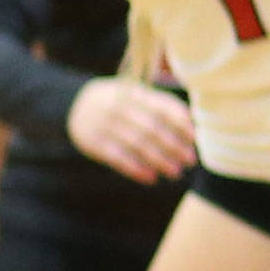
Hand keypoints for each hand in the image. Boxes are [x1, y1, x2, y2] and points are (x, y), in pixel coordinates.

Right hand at [67, 78, 196, 184]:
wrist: (74, 104)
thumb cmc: (120, 102)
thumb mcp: (136, 95)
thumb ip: (161, 106)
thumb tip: (194, 124)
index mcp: (135, 93)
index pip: (163, 108)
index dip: (182, 124)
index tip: (196, 139)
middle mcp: (120, 107)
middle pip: (152, 129)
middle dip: (174, 146)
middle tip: (190, 160)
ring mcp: (104, 124)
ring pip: (137, 145)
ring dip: (159, 160)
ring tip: (175, 172)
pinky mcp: (92, 142)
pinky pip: (116, 157)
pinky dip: (135, 168)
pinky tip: (151, 177)